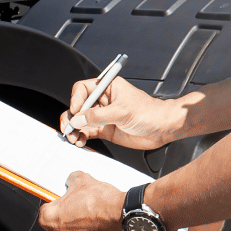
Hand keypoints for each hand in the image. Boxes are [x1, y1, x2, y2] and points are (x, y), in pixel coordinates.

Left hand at [38, 171, 130, 230]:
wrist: (125, 218)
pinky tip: (100, 230)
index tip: (65, 202)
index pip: (46, 210)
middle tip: (81, 210)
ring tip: (93, 220)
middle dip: (67, 219)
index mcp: (49, 219)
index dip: (57, 204)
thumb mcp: (83, 180)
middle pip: (57, 227)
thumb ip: (72, 181)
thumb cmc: (102, 203)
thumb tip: (72, 181)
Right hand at [59, 77, 181, 150]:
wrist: (162, 129)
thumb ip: (98, 116)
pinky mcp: (105, 129)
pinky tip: (80, 142)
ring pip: (80, 121)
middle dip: (71, 118)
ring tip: (73, 138)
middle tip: (68, 128)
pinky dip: (81, 137)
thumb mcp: (122, 112)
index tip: (76, 111)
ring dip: (74, 130)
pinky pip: (87, 132)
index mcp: (107, 87)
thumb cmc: (149, 113)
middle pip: (78, 106)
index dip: (76, 100)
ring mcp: (103, 116)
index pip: (82, 89)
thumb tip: (78, 119)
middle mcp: (102, 101)